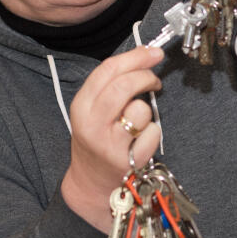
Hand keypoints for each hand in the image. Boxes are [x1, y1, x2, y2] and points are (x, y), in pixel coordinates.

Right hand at [60, 46, 163, 231]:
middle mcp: (92, 125)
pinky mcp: (128, 161)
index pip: (107, 70)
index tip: (153, 52)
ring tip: (139, 120)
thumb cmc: (96, 141)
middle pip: (123, 85)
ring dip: (147, 110)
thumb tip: (144, 55)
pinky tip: (141, 141)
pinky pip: (152, 133)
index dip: (135, 57)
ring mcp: (110, 144)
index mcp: (81, 107)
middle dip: (145, 75)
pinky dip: (152, 133)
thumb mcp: (92, 111)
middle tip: (155, 79)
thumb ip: (111, 85)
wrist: (91, 185)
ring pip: (140, 109)